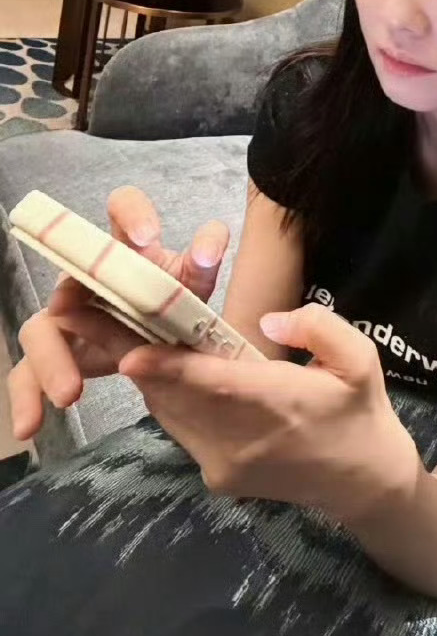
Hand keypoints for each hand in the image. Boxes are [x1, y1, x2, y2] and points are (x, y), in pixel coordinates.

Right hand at [7, 186, 228, 440]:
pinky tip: (32, 426)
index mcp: (128, 248)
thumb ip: (202, 264)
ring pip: (42, 330)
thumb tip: (210, 244)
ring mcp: (65, 314)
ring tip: (70, 396)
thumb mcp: (192, 288)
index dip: (131, 214)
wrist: (161, 348)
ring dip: (51, 361)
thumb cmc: (171, 305)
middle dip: (69, 297)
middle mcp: (89, 275)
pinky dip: (27, 398)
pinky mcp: (56, 352)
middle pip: (67, 275)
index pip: (124, 209)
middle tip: (73, 311)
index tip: (145, 237)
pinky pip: (29, 373)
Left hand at [118, 303, 418, 519]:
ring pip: (170, 413)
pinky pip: (180, 429)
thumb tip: (268, 320)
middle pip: (178, 397)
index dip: (172, 369)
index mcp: (284, 406)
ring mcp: (225, 465)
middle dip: (130, 355)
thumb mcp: (361, 359)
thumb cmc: (360, 411)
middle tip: (89, 320)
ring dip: (142, 374)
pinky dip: (163, 397)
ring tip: (105, 330)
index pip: (218, 387)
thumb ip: (318, 328)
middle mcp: (245, 441)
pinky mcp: (216, 477)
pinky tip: (153, 367)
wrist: (362, 482)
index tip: (131, 352)